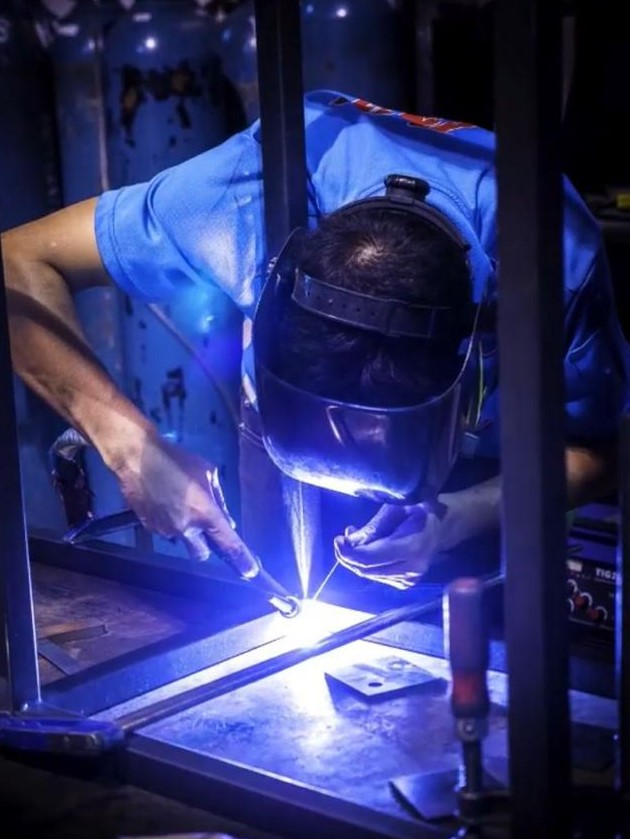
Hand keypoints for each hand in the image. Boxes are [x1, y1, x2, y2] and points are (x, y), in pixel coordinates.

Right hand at [114, 430, 258, 575]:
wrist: (137, 457)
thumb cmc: (176, 460)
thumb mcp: (208, 473)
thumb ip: (219, 500)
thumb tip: (226, 520)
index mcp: (205, 513)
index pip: (228, 544)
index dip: (241, 560)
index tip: (250, 572)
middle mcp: (185, 527)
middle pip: (201, 554)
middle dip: (205, 544)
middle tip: (204, 527)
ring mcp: (165, 530)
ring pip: (181, 540)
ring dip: (185, 530)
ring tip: (179, 503)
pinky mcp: (148, 527)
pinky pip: (164, 531)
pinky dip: (168, 522)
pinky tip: (164, 502)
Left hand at [334, 501, 448, 589]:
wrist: (441, 527)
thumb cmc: (418, 512)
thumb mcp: (395, 511)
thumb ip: (372, 528)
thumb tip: (349, 541)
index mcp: (411, 548)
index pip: (370, 559)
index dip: (349, 553)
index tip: (338, 540)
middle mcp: (411, 569)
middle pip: (366, 570)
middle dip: (349, 556)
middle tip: (342, 540)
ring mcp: (409, 579)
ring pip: (369, 574)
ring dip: (356, 560)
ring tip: (354, 540)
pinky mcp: (406, 583)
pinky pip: (377, 576)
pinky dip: (367, 564)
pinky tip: (368, 550)